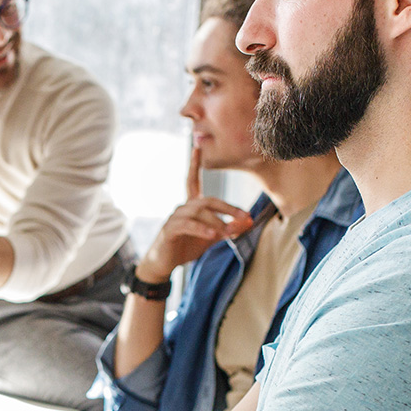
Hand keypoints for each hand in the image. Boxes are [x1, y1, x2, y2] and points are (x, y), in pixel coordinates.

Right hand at [136, 147, 252, 281]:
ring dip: (218, 221)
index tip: (197, 146)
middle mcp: (182, 208)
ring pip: (199, 212)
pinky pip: (188, 225)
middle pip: (207, 200)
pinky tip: (213, 234)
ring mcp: (175, 218)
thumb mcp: (210, 237)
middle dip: (228, 208)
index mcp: (191, 206)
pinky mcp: (170, 229)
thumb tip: (247, 223)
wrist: (163, 264)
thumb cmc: (186, 246)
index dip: (195, 164)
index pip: (192, 180)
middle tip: (245, 216)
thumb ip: (227, 229)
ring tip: (229, 231)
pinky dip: (202, 229)